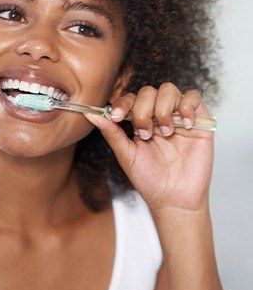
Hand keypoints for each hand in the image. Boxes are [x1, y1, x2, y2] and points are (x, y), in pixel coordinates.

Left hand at [85, 83, 214, 212]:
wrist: (174, 199)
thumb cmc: (149, 179)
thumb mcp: (125, 154)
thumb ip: (111, 131)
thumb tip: (90, 114)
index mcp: (140, 121)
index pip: (131, 98)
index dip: (122, 103)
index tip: (117, 117)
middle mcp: (159, 115)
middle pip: (148, 91)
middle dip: (143, 110)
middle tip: (146, 133)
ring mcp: (178, 117)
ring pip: (169, 90)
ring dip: (162, 109)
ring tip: (165, 132)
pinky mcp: (199, 121)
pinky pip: (193, 97)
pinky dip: (186, 106)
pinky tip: (183, 126)